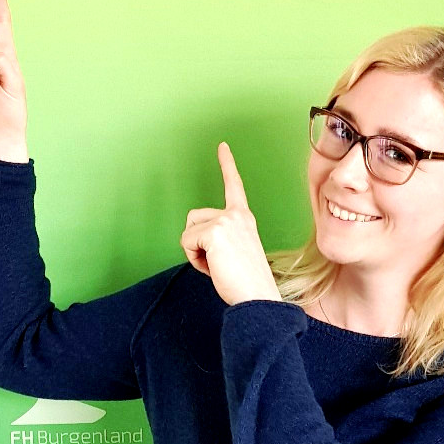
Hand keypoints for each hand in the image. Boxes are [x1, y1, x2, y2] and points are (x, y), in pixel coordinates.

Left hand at [181, 142, 282, 305]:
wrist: (257, 298)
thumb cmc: (247, 283)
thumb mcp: (235, 252)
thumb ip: (221, 239)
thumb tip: (199, 243)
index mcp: (244, 218)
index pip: (234, 186)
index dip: (227, 165)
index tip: (222, 146)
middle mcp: (237, 215)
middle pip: (193, 218)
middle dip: (197, 242)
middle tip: (218, 262)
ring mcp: (226, 221)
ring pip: (188, 231)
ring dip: (194, 252)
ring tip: (217, 265)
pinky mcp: (215, 232)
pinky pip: (186, 243)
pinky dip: (194, 259)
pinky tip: (213, 268)